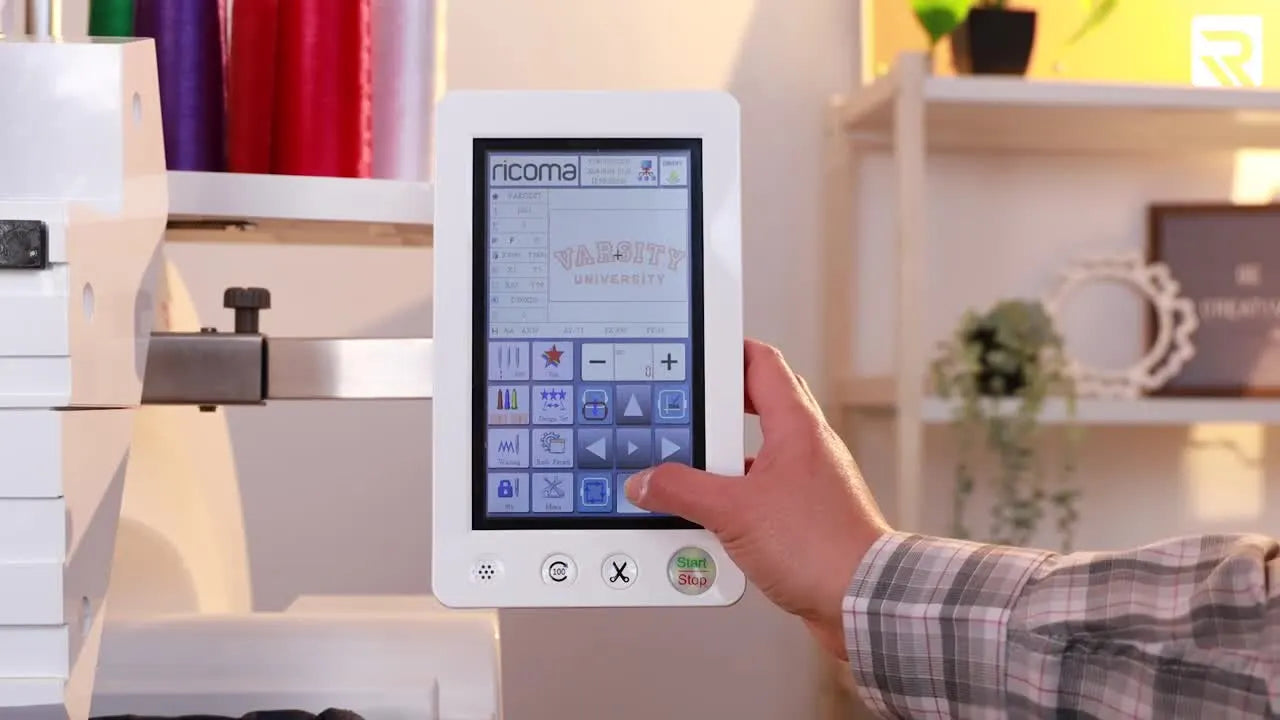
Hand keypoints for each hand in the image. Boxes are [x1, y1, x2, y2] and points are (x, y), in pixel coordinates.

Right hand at [624, 340, 890, 660]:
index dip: (727, 350)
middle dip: (712, 416)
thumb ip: (683, 491)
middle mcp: (806, 449)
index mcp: (796, 427)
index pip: (761, 363)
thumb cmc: (820, 547)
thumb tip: (648, 481)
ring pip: (752, 459)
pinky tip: (707, 525)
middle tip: (680, 419)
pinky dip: (730, 506)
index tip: (696, 352)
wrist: (863, 601)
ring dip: (718, 469)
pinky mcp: (804, 518)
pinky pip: (758, 499)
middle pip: (754, 409)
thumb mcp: (734, 512)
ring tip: (684, 480)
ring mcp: (808, 483)